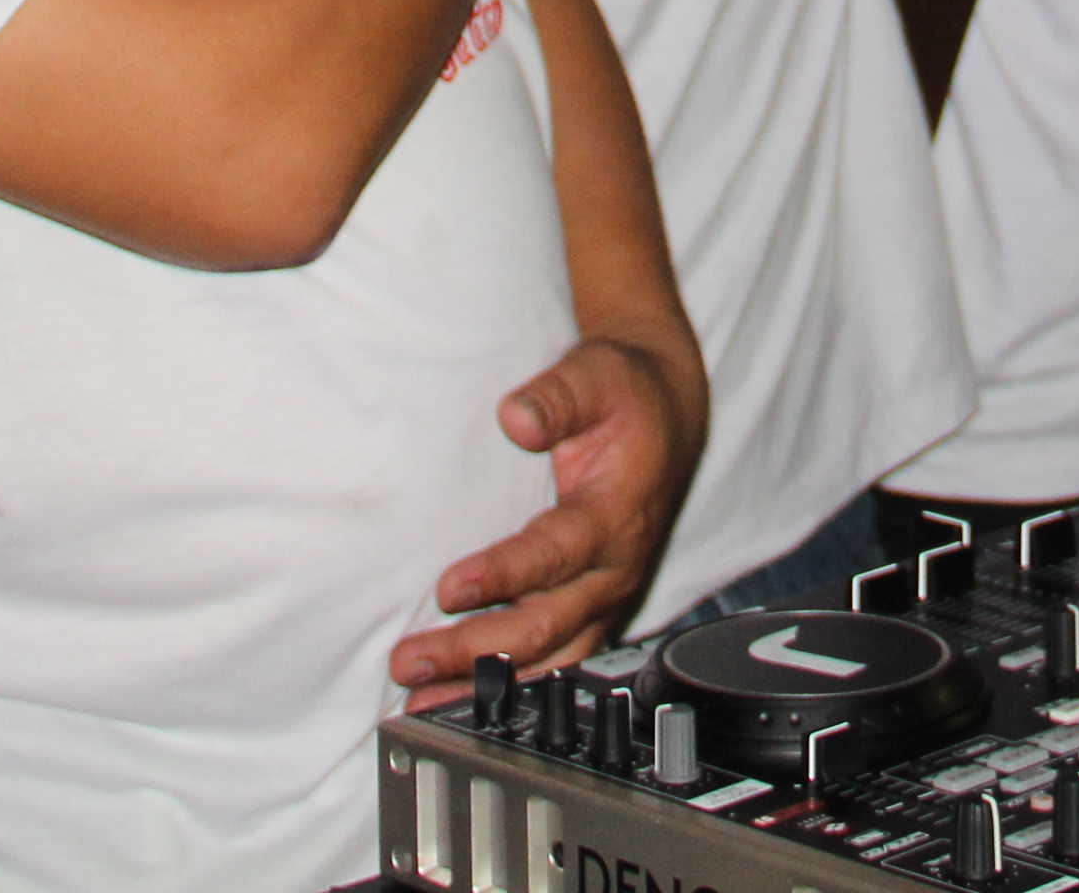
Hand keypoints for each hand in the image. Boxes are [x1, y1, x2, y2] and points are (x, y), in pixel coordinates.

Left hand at [390, 325, 701, 700]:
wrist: (666, 419)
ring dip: (485, 682)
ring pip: (549, 658)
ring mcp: (603, 598)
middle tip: (412, 659)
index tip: (450, 588)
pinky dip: (508, 686)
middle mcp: (614, 568)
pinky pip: (552, 661)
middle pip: (545, 624)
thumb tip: (516, 416)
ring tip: (422, 700)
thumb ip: (558, 396)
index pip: (556, 553)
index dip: (504, 575)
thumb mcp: (597, 376)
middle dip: (476, 648)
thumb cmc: (624, 397)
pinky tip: (460, 702)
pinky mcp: (590, 612)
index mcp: (617, 512)